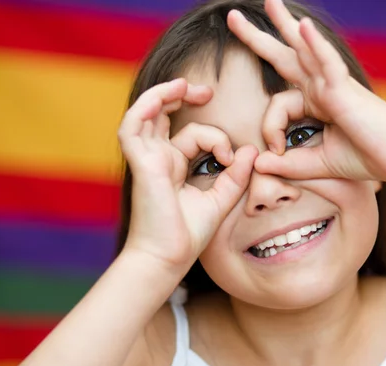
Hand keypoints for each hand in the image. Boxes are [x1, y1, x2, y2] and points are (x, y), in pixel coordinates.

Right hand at [118, 78, 256, 268]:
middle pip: (163, 116)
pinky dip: (146, 107)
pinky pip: (133, 126)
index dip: (216, 138)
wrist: (168, 259)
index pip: (191, 135)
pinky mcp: (141, 164)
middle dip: (183, 97)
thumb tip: (252, 151)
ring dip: (165, 94)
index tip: (232, 156)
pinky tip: (167, 95)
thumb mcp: (220, 201)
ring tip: (187, 86)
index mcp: (174, 167)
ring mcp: (148, 159)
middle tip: (207, 92)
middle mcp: (159, 159)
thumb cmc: (188, 236)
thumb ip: (236, 176)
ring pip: (148, 114)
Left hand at [227, 0, 385, 182]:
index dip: (269, 129)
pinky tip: (302, 26)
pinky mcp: (346, 89)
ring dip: (284, 23)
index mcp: (316, 103)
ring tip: (268, 1)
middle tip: (233, 17)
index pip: (277, 105)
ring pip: (304, 48)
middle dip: (258, 37)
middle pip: (286, 56)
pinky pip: (327, 62)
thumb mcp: (319, 165)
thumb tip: (258, 163)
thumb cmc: (368, 157)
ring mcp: (334, 84)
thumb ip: (289, 165)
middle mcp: (322, 87)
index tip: (275, 154)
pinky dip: (316, 45)